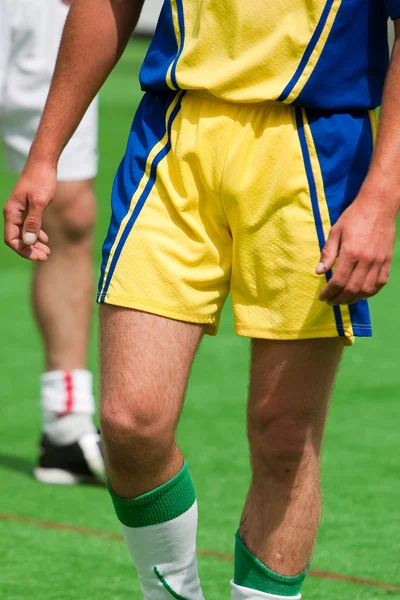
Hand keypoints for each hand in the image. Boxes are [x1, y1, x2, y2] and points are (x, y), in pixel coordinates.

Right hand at [3, 161, 56, 260]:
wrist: (43, 162)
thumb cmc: (41, 180)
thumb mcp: (40, 202)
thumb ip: (33, 222)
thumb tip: (27, 242)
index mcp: (12, 212)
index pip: (11, 239)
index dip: (23, 250)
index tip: (39, 256)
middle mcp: (13, 213)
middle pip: (17, 239)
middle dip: (30, 250)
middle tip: (46, 256)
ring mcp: (20, 211)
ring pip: (23, 234)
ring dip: (34, 244)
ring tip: (47, 252)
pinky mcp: (27, 208)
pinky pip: (28, 226)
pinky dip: (36, 234)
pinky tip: (46, 239)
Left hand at [316, 190, 395, 304]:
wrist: (379, 205)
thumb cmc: (354, 217)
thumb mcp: (335, 232)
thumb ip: (328, 253)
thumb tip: (319, 272)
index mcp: (351, 253)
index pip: (338, 281)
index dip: (329, 292)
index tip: (323, 297)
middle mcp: (366, 260)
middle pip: (352, 289)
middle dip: (339, 299)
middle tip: (331, 301)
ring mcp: (379, 261)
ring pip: (367, 290)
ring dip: (354, 299)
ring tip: (344, 299)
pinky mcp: (387, 261)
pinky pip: (380, 283)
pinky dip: (370, 292)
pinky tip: (361, 293)